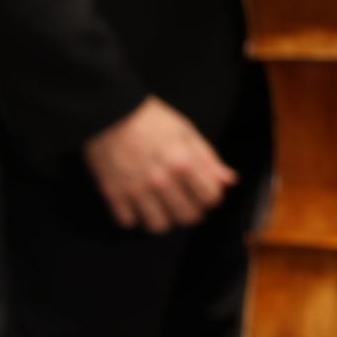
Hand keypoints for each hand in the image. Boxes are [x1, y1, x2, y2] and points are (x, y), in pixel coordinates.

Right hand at [83, 95, 236, 232]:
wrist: (107, 111)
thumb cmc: (149, 119)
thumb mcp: (185, 131)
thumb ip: (208, 158)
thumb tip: (229, 181)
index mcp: (183, 162)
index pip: (211, 198)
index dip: (210, 196)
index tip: (202, 191)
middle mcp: (161, 180)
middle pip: (188, 217)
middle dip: (191, 211)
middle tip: (183, 201)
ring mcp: (136, 189)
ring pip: (159, 226)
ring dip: (163, 218)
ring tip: (159, 206)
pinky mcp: (113, 193)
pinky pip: (128, 221)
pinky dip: (134, 216)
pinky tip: (136, 204)